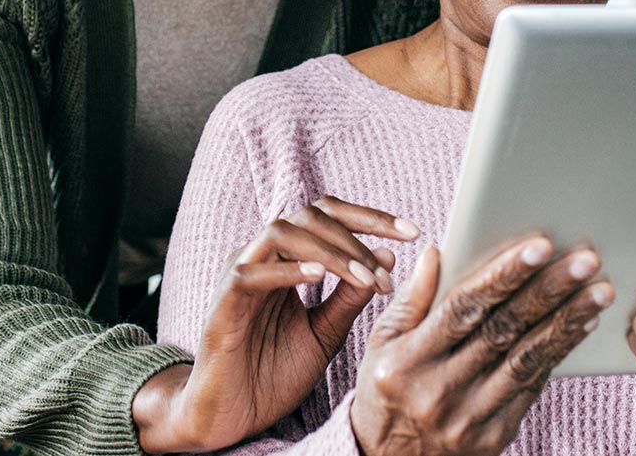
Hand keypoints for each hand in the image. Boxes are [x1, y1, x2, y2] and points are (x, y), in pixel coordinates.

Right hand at [134, 196, 416, 452]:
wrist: (231, 418)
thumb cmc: (272, 374)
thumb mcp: (325, 333)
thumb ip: (351, 297)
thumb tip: (388, 256)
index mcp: (285, 260)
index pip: (327, 217)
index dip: (370, 217)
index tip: (412, 232)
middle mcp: (261, 258)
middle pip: (308, 216)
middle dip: (356, 235)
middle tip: (387, 270)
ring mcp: (239, 276)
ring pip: (281, 233)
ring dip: (331, 252)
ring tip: (365, 279)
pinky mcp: (223, 304)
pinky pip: (251, 274)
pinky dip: (287, 270)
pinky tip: (321, 277)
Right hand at [351, 239, 612, 455]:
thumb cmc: (385, 390)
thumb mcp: (381, 342)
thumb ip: (411, 299)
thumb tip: (435, 252)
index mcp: (408, 361)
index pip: (463, 308)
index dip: (503, 275)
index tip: (540, 246)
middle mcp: (440, 391)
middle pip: (503, 330)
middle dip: (549, 291)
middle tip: (585, 260)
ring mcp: (470, 417)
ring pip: (527, 359)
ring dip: (568, 321)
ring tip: (599, 290)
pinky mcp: (495, 434)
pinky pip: (533, 386)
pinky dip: (560, 352)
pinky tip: (582, 325)